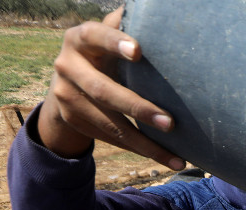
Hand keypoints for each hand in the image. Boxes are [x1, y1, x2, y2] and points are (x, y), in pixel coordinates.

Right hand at [37, 8, 184, 169]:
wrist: (67, 84)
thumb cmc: (103, 53)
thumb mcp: (108, 36)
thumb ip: (124, 24)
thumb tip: (157, 9)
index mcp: (80, 38)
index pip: (94, 35)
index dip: (114, 41)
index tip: (138, 51)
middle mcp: (67, 66)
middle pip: (105, 92)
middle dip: (139, 109)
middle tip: (171, 122)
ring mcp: (67, 96)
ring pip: (110, 124)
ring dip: (146, 143)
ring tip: (178, 157)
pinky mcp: (74, 120)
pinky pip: (112, 138)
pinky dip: (141, 150)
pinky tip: (168, 159)